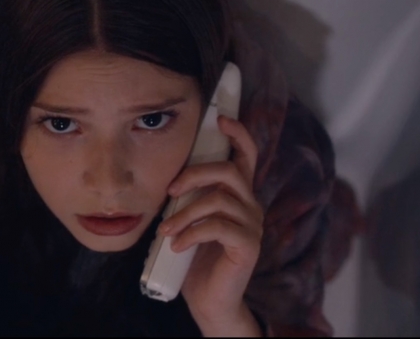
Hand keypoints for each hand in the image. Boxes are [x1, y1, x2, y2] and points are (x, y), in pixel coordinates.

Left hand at [159, 114, 263, 336]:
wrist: (208, 300)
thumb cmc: (197, 258)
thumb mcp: (190, 220)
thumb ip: (189, 197)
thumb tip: (169, 177)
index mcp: (238, 195)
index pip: (247, 156)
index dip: (239, 134)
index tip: (221, 119)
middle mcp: (250, 206)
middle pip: (230, 171)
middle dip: (196, 174)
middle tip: (171, 189)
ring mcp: (252, 226)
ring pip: (219, 200)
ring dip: (186, 212)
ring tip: (166, 230)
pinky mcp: (248, 246)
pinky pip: (218, 227)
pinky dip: (192, 233)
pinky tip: (177, 245)